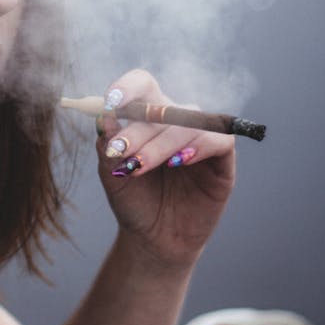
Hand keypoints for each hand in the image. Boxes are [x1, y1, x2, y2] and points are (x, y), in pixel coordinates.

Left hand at [96, 69, 235, 268]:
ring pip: (186, 122)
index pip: (142, 86)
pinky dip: (198, 145)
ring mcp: (200, 137)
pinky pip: (218, 139)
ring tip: (140, 167)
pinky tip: (180, 161)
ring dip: (160, 144)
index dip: (127, 87)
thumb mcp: (111, 174)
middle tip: (120, 153)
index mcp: (147, 116)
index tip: (110, 101)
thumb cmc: (133, 201)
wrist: (153, 239)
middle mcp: (175, 121)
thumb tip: (103, 116)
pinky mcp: (222, 158)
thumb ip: (108, 146)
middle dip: (137, 130)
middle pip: (160, 106)